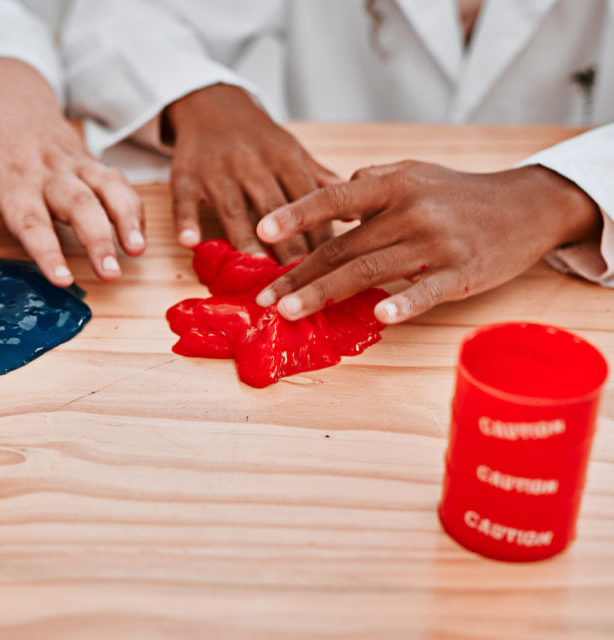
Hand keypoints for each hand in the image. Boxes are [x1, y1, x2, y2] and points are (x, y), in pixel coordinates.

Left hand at [0, 58, 144, 286]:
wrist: (4, 99)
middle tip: (111, 273)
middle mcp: (48, 175)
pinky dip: (133, 207)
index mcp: (13, 185)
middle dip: (99, 240)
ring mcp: (74, 166)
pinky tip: (140, 236)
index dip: (48, 252)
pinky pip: (119, 182)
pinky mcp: (92, 161)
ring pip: (108, 190)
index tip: (63, 279)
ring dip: (126, 220)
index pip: (32, 223)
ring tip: (138, 251)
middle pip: (79, 206)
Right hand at [163, 83, 341, 261]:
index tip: (330, 265)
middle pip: (272, 208)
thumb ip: (319, 182)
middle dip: (286, 244)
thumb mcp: (291, 151)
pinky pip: (184, 200)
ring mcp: (216, 169)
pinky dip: (186, 221)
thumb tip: (358, 213)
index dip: (318, 231)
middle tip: (297, 278)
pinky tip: (190, 243)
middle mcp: (251, 163)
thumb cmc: (257, 137)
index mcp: (283, 157)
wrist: (211, 104)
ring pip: (232, 208)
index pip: (306, 198)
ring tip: (255, 270)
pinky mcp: (184, 174)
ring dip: (244, 239)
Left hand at [254, 161, 602, 322]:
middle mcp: (411, 211)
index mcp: (393, 185)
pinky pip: (427, 290)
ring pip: (369, 271)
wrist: (527, 205)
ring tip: (290, 311)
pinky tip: (380, 316)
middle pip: (343, 248)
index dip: (296, 214)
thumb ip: (368, 182)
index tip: (262, 231)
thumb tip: (328, 196)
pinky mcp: (462, 271)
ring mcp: (437, 242)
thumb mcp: (412, 172)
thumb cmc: (457, 192)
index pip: (335, 197)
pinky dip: (404, 303)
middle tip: (263, 298)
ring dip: (325, 294)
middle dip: (298, 275)